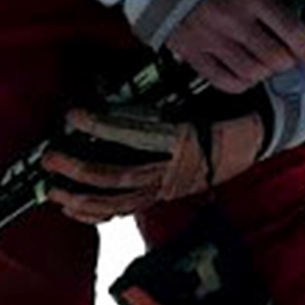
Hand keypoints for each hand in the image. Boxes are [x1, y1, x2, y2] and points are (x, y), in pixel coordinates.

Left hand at [43, 105, 264, 223]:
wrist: (253, 139)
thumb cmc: (223, 110)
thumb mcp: (194, 97)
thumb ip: (154, 101)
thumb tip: (107, 90)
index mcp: (182, 139)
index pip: (133, 135)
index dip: (99, 126)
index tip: (73, 115)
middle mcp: (172, 169)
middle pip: (118, 175)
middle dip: (79, 168)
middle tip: (51, 157)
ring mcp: (167, 188)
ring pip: (118, 200)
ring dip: (80, 197)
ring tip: (52, 189)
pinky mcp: (164, 197)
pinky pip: (126, 211)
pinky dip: (96, 213)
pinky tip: (73, 210)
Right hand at [167, 0, 304, 92]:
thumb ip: (269, 2)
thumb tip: (294, 32)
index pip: (291, 30)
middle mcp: (232, 19)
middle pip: (275, 58)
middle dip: (287, 62)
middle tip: (286, 58)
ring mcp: (211, 38)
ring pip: (253, 73)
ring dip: (264, 72)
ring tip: (262, 64)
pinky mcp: (192, 53)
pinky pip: (225, 81)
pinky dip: (241, 83)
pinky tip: (244, 74)